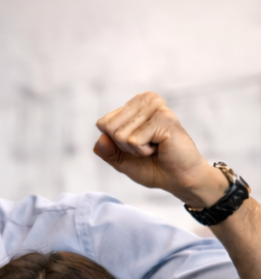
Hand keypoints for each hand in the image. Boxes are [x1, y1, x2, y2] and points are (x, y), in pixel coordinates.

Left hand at [94, 92, 228, 208]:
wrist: (178, 179)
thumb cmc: (153, 167)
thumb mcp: (121, 161)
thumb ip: (107, 151)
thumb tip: (100, 139)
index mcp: (134, 104)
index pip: (103, 123)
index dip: (115, 144)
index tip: (136, 145)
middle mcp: (145, 99)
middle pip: (109, 127)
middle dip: (124, 146)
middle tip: (146, 147)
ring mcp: (155, 107)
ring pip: (120, 134)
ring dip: (135, 149)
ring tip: (154, 147)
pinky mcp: (163, 118)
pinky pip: (134, 140)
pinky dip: (143, 151)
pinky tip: (160, 147)